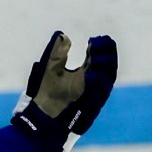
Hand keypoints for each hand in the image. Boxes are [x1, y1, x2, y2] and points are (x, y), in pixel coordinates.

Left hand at [11, 32, 117, 151]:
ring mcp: (94, 94)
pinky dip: (98, 83)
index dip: (100, 47)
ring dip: (105, 66)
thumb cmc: (46, 93)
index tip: (94, 39)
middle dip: (107, 54)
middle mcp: (93, 83)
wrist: (42, 115)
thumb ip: (58, 53)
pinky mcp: (92, 106)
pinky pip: (100, 94)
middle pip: (109, 66)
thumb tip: (63, 35)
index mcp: (85, 73)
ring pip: (108, 79)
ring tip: (97, 54)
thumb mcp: (50, 68)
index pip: (99, 58)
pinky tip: (91, 72)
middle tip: (101, 43)